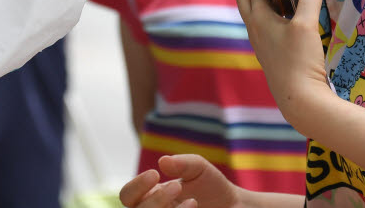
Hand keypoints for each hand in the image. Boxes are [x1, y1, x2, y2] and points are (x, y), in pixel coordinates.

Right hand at [119, 155, 241, 207]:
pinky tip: (194, 206)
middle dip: (155, 200)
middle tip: (177, 186)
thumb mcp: (199, 168)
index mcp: (151, 195)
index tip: (155, 174)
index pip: (128, 196)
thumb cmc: (212, 186)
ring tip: (192, 200)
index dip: (136, 186)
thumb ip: (181, 163)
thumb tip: (162, 161)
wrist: (236, 206)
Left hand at [235, 0, 335, 133]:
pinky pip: (268, 27)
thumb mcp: (307, 24)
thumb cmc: (300, 60)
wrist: (300, 100)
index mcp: (257, 19)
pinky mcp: (271, 54)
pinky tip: (297, 20)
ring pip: (258, 13)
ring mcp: (261, 43)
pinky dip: (277, 15)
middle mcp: (254, 29)